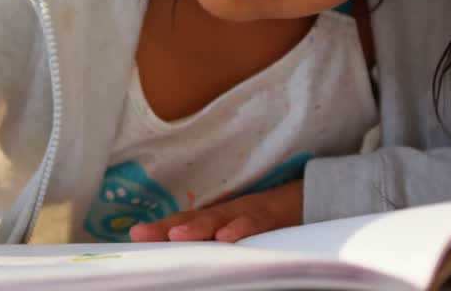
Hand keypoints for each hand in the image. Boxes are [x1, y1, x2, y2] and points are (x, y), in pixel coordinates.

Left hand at [128, 180, 302, 242]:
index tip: (134, 236)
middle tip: (140, 234)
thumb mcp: (245, 229)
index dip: (162, 229)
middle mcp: (231, 212)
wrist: (316, 196)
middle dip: (166, 227)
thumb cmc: (276, 221)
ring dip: (198, 227)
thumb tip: (200, 255)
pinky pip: (257, 223)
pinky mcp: (275, 216)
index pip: (187, 224)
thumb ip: (220, 239)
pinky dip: (241, 229)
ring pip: (221, 219)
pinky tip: (227, 237)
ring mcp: (252, 212)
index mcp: (221, 218)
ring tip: (176, 236)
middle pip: (195, 219)